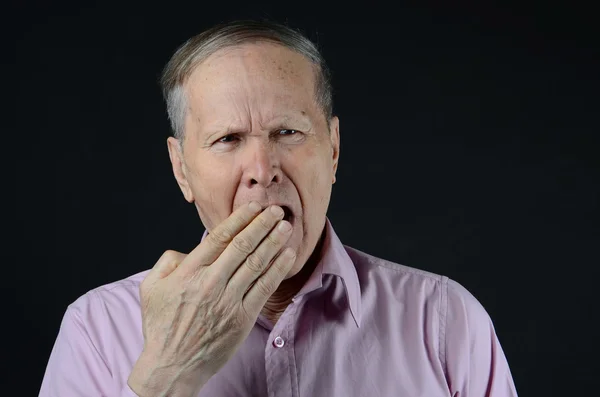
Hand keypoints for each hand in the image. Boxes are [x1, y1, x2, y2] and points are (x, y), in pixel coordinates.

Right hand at [128, 202, 295, 396]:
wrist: (172, 366)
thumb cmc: (161, 326)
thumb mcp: (151, 288)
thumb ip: (168, 261)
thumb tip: (188, 249)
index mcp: (189, 271)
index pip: (220, 236)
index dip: (240, 218)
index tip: (254, 206)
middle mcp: (211, 282)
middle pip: (243, 245)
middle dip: (262, 224)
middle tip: (277, 209)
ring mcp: (228, 300)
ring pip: (256, 264)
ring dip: (274, 242)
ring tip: (286, 227)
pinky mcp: (242, 318)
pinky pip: (264, 288)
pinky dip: (277, 270)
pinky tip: (287, 256)